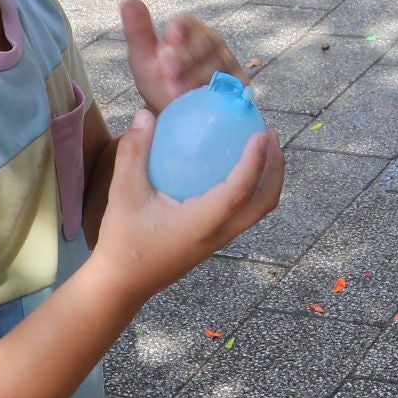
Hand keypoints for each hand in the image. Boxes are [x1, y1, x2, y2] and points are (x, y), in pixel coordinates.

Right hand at [92, 110, 284, 304]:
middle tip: (269, 133)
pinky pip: (245, 211)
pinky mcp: (214, 240)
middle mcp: (219, 233)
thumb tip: (145, 113)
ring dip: (268, 178)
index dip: (255, 162)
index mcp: (202, 224)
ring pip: (258, 209)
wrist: (122, 284)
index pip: (240, 191)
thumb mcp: (123, 194)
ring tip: (262, 146)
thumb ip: (133, 153)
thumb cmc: (123, 241)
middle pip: (264, 202)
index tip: (261, 134)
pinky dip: (252, 187)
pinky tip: (234, 166)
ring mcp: (220, 239)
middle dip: (275, 168)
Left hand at [121, 0, 244, 115]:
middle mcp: (211, 43)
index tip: (169, 41)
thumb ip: (137, 32)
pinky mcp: (239, 84)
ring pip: (218, 63)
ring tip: (179, 95)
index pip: (186, 23)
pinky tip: (203, 101)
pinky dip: (218, 92)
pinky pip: (234, 83)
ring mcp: (228, 62)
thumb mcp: (144, 59)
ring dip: (198, 79)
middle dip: (186, 58)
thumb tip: (128, 0)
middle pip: (205, 42)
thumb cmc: (161, 82)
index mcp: (188, 31)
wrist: (178, 115)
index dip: (179, 30)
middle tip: (169, 74)